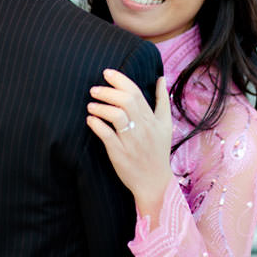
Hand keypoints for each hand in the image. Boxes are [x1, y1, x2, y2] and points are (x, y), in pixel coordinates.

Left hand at [87, 70, 173, 217]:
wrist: (155, 182)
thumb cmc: (158, 151)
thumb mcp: (166, 125)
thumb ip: (162, 100)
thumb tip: (161, 78)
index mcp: (152, 119)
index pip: (136, 93)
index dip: (120, 80)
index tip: (107, 73)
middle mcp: (143, 128)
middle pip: (126, 101)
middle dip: (108, 91)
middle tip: (94, 89)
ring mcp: (131, 141)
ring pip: (116, 116)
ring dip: (101, 107)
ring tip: (91, 105)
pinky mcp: (120, 153)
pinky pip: (106, 135)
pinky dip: (97, 124)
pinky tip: (90, 120)